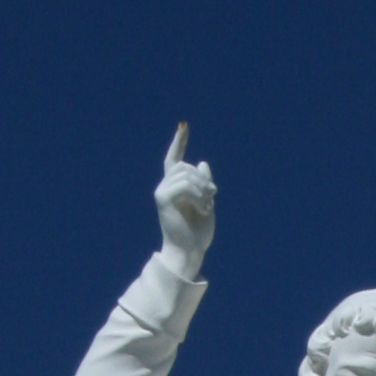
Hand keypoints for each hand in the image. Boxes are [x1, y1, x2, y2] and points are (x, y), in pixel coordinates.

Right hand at [155, 126, 216, 281]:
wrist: (190, 251)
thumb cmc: (198, 232)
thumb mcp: (207, 202)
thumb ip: (204, 183)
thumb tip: (202, 162)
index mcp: (175, 187)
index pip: (174, 159)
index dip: (179, 142)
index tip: (183, 125)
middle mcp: (165, 187)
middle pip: (186, 166)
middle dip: (203, 178)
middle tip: (213, 195)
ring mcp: (162, 192)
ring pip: (186, 173)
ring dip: (202, 188)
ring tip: (207, 205)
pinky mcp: (162, 198)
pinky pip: (184, 184)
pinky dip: (198, 194)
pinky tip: (203, 208)